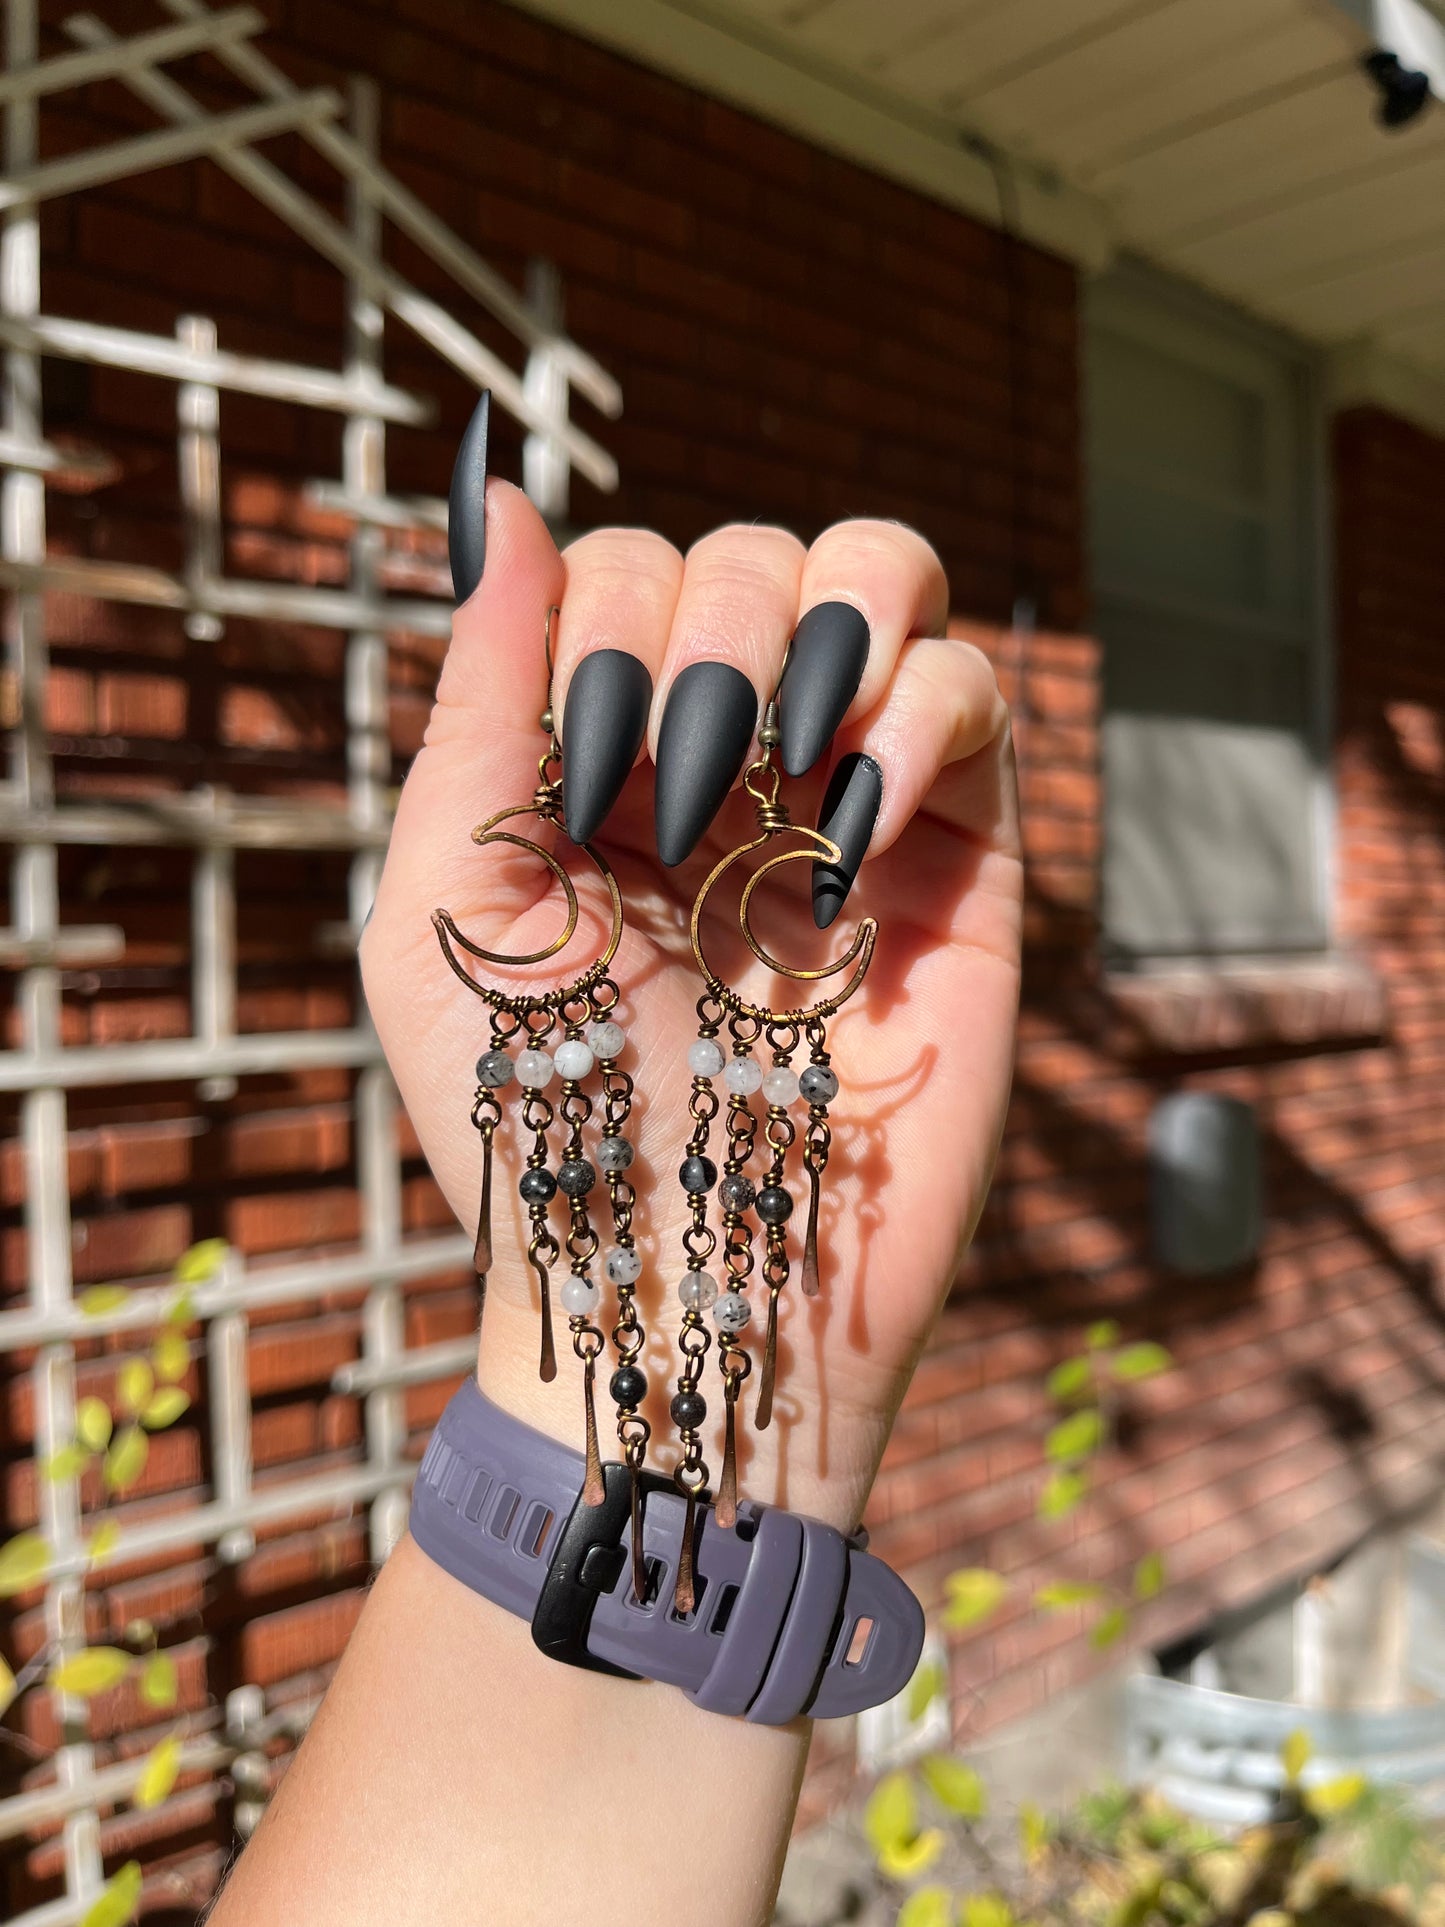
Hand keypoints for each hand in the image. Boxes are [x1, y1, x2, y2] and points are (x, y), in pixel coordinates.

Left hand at [360, 474, 1020, 1534]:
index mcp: (592, 759)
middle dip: (708, 630)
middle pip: (752, 548)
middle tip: (681, 782)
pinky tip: (851, 825)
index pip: (620, 568)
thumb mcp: (447, 905)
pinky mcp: (957, 862)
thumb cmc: (541, 1119)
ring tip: (777, 758)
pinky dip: (917, 719)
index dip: (601, 622)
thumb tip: (499, 495)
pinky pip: (973, 697)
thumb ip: (477, 699)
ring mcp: (845, 800)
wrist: (681, 1290)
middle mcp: (724, 757)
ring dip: (824, 624)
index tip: (586, 780)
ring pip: (883, 577)